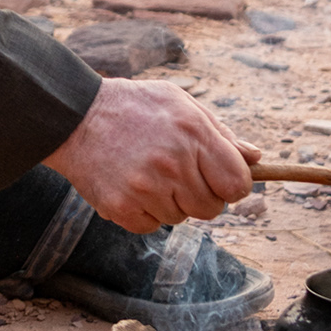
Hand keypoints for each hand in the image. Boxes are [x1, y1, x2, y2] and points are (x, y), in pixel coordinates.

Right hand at [41, 78, 260, 233]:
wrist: (74, 116)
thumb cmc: (134, 106)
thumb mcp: (180, 104)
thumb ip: (220, 132)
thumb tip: (255, 157)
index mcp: (194, 134)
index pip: (237, 184)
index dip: (232, 185)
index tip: (218, 180)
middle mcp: (173, 163)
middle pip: (212, 208)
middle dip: (200, 195)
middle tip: (177, 174)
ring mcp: (146, 188)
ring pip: (180, 218)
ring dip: (169, 202)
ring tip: (147, 173)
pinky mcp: (122, 207)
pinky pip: (151, 226)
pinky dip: (144, 212)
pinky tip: (131, 186)